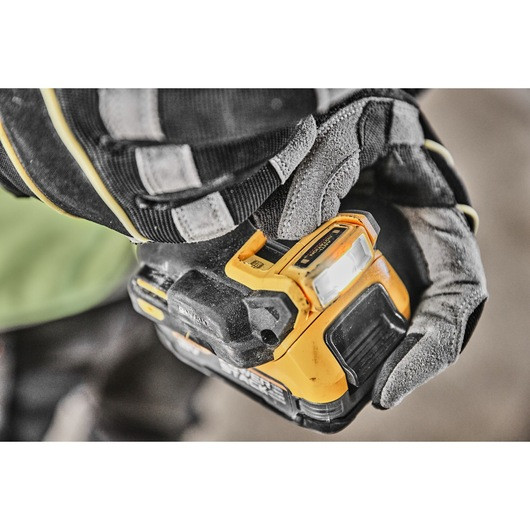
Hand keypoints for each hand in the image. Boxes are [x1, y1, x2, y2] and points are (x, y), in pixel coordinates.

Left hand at [255, 91, 487, 407]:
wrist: (344, 112)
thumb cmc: (362, 121)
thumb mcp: (352, 134)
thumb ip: (325, 171)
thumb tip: (284, 228)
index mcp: (438, 229)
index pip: (455, 299)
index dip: (429, 349)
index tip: (388, 387)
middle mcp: (414, 253)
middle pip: (414, 324)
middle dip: (385, 364)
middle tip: (336, 394)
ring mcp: (382, 259)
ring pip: (377, 317)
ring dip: (349, 351)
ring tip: (306, 378)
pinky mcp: (348, 259)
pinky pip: (339, 299)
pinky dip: (317, 322)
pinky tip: (285, 333)